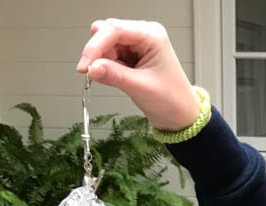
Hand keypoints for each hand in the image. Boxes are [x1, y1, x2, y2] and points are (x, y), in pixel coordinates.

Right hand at [76, 18, 199, 130]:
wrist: (180, 115)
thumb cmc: (172, 99)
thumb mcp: (141, 88)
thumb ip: (114, 75)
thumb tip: (91, 68)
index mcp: (152, 36)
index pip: (114, 30)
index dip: (95, 46)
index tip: (85, 66)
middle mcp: (144, 35)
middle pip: (106, 32)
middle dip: (97, 53)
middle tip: (94, 73)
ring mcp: (137, 44)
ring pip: (105, 44)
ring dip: (102, 61)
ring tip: (118, 79)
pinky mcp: (131, 55)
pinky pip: (108, 55)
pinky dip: (106, 66)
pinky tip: (117, 77)